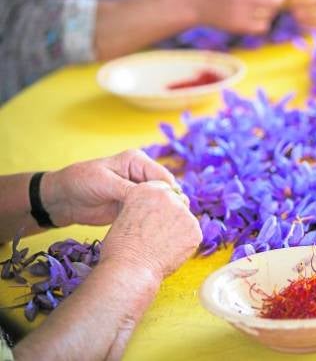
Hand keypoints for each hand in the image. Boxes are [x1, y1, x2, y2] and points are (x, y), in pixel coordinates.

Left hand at [41, 149, 178, 226]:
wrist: (61, 200)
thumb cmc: (80, 182)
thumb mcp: (105, 183)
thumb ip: (130, 189)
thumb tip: (155, 197)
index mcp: (137, 161)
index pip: (163, 177)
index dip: (170, 193)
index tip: (175, 209)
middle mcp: (141, 175)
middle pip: (165, 190)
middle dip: (170, 205)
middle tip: (172, 222)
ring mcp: (138, 191)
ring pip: (159, 203)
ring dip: (162, 214)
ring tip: (166, 229)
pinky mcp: (133, 206)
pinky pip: (148, 213)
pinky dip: (153, 221)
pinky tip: (156, 231)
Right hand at [101, 181, 201, 279]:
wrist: (130, 268)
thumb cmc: (120, 248)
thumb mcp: (125, 215)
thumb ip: (144, 207)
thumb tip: (158, 212)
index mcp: (146, 189)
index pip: (163, 190)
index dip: (160, 206)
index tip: (156, 218)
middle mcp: (167, 195)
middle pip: (177, 202)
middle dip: (171, 216)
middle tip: (160, 235)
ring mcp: (183, 212)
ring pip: (186, 218)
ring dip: (179, 229)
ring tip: (161, 246)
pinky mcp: (195, 229)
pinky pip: (193, 233)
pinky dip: (185, 242)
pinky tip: (170, 252)